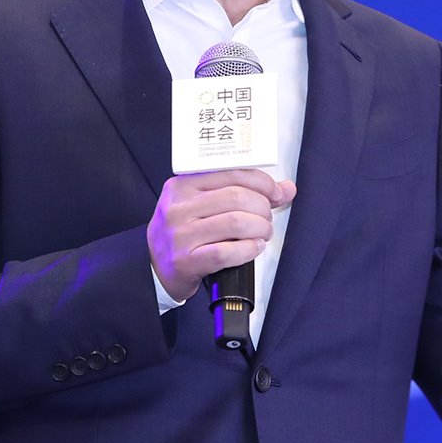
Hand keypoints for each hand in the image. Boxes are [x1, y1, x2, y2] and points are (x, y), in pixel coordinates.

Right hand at [147, 169, 295, 302]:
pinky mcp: (185, 261)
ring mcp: (180, 235)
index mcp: (182, 185)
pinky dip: (248, 249)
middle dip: (263, 208)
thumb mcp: (204, 205)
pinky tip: (254, 248)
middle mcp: (178, 207)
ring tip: (263, 233)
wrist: (154, 269)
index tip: (275, 193)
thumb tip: (287, 188)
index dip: (262, 182)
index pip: (231, 173)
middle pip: (237, 197)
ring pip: (236, 222)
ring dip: (260, 229)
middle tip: (267, 219)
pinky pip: (226, 252)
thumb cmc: (185, 233)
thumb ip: (243, 192)